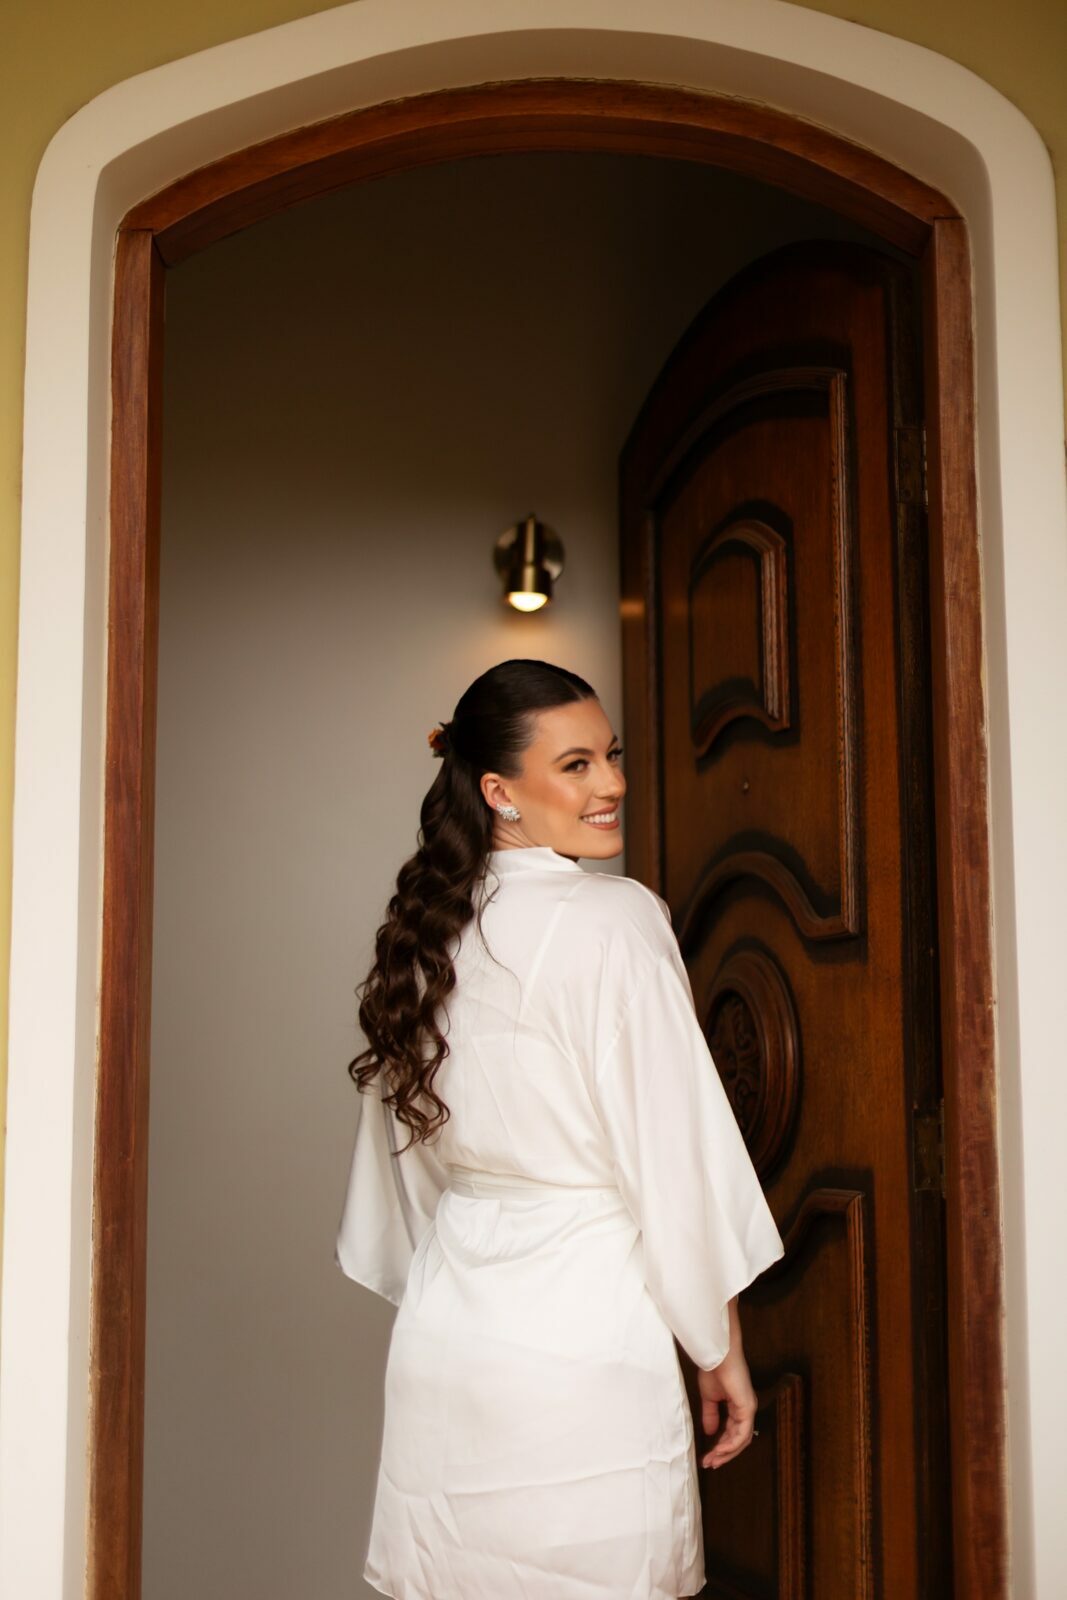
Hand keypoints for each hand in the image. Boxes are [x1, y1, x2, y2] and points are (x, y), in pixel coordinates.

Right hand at [698, 1297, 757, 1468]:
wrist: (717, 1356)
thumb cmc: (714, 1370)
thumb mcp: (709, 1398)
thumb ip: (711, 1415)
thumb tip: (711, 1433)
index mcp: (738, 1407)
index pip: (732, 1433)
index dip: (721, 1446)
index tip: (708, 1457)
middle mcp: (746, 1410)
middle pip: (738, 1440)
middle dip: (724, 1454)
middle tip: (710, 1463)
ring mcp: (748, 1410)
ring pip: (741, 1440)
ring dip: (727, 1452)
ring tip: (713, 1460)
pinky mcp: (747, 1408)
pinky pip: (742, 1433)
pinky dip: (731, 1444)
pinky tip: (720, 1450)